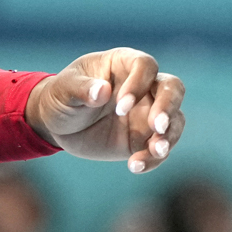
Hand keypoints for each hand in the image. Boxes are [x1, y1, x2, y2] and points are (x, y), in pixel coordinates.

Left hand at [25, 48, 184, 171]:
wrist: (57, 125)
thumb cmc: (60, 96)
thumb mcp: (63, 90)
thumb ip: (81, 89)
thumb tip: (103, 91)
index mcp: (123, 64)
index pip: (145, 65)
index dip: (139, 84)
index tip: (120, 107)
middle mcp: (143, 86)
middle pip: (172, 88)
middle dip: (168, 107)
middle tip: (157, 127)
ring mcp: (147, 113)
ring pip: (175, 120)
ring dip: (169, 137)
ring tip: (155, 151)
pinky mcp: (144, 138)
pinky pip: (160, 148)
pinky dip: (153, 159)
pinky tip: (136, 166)